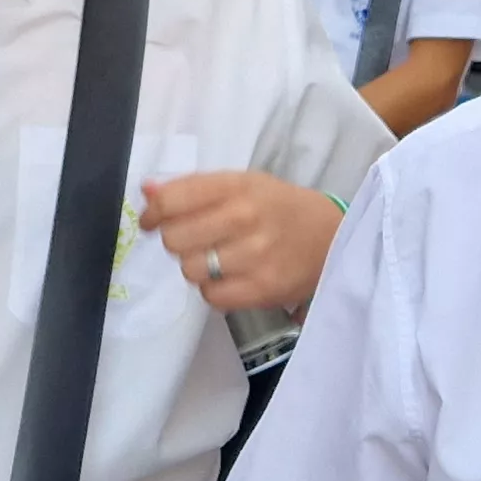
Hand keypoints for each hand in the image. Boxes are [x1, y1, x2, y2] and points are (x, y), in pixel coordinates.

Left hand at [139, 171, 342, 311]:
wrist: (333, 237)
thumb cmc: (280, 207)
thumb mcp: (242, 184)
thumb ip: (194, 187)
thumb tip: (147, 190)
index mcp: (237, 185)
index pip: (173, 199)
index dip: (153, 212)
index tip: (152, 220)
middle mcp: (245, 218)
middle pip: (174, 238)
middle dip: (176, 240)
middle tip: (193, 240)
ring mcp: (255, 256)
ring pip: (190, 269)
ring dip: (195, 266)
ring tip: (216, 258)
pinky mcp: (263, 289)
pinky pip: (211, 296)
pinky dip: (213, 290)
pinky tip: (228, 277)